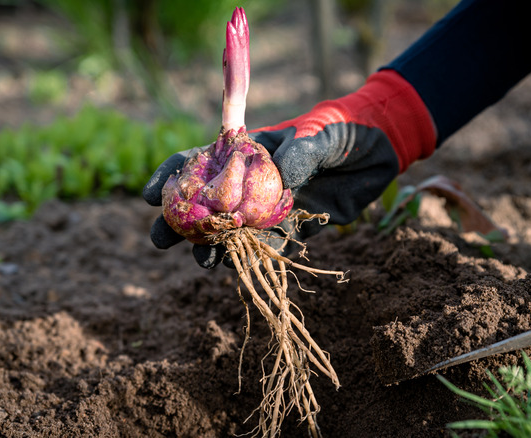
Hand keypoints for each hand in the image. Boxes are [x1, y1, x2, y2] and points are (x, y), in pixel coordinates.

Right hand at [143, 69, 435, 267]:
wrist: (379, 149)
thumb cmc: (343, 129)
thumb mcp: (321, 135)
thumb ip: (301, 153)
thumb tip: (284, 180)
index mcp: (248, 151)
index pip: (199, 161)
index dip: (171, 178)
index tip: (151, 197)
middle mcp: (252, 181)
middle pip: (207, 203)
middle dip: (181, 222)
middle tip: (161, 241)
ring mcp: (271, 207)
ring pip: (234, 231)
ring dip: (215, 247)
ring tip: (204, 262)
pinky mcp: (295, 226)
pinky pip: (272, 247)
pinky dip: (257, 258)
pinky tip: (241, 269)